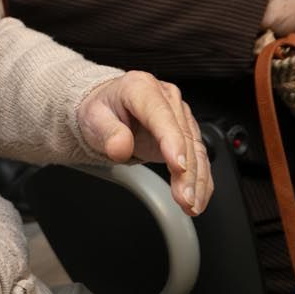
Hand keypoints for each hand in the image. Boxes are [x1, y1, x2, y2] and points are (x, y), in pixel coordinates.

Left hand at [77, 71, 211, 212]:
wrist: (108, 107)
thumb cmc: (102, 110)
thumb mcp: (94, 118)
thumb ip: (107, 132)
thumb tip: (121, 146)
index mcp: (142, 88)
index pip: (162, 115)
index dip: (172, 141)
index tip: (178, 166)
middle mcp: (166, 98)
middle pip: (183, 136)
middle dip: (187, 171)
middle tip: (185, 199)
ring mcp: (179, 115)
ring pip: (195, 150)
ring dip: (197, 180)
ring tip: (191, 205)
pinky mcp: (185, 132)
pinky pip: (198, 157)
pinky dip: (201, 180)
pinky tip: (198, 199)